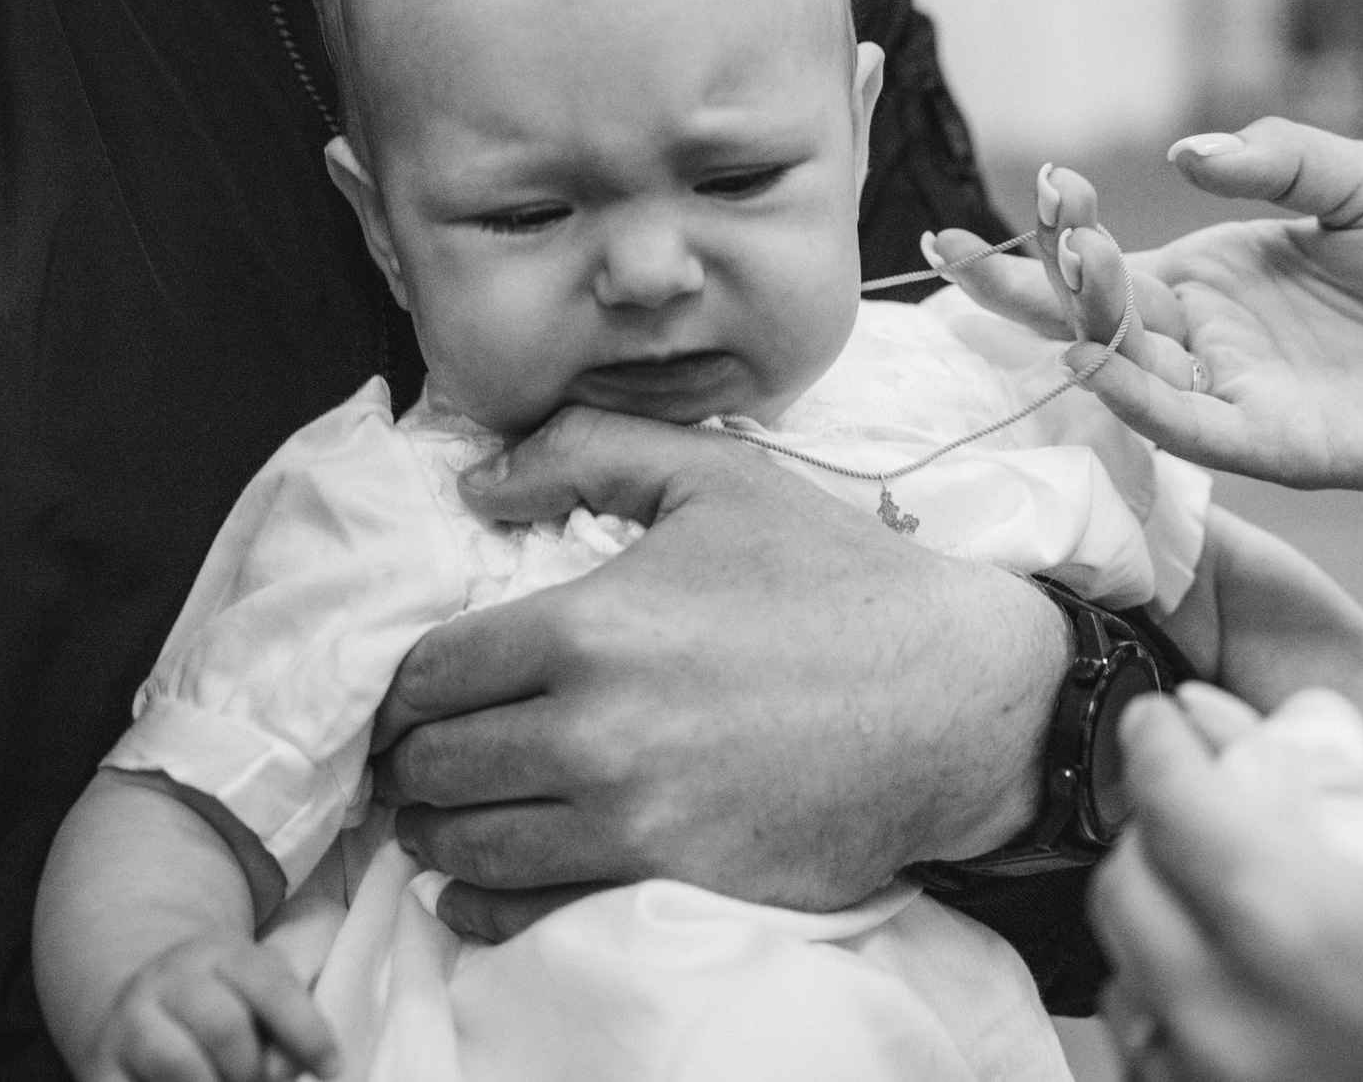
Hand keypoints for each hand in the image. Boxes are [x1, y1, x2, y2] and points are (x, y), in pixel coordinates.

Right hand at [85, 936, 334, 1081]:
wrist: (130, 991)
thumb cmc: (223, 1000)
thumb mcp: (257, 988)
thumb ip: (286, 1020)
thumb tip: (290, 1068)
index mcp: (222, 955)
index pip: (272, 987)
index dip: (308, 1032)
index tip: (334, 1070)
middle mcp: (172, 980)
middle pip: (225, 1027)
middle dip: (253, 1069)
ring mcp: (130, 1023)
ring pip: (178, 1064)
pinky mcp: (99, 1066)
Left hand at [368, 405, 1067, 930]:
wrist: (957, 700)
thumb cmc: (841, 583)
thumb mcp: (719, 478)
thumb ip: (587, 451)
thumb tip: (478, 485)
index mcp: (590, 628)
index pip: (431, 673)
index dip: (405, 682)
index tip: (414, 689)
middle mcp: (593, 734)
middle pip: (435, 763)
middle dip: (411, 756)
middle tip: (419, 750)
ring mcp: (631, 822)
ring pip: (467, 842)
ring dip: (436, 827)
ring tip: (441, 809)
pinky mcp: (669, 883)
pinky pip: (527, 911)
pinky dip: (479, 903)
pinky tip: (472, 884)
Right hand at [953, 120, 1362, 513]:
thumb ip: (1281, 160)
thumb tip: (1183, 155)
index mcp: (1221, 279)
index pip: (1114, 261)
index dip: (1062, 231)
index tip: (1031, 188)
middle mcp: (1211, 342)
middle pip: (1094, 318)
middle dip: (1021, 287)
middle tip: (945, 252)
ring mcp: (1237, 398)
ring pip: (1127, 369)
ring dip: (1073, 325)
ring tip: (1021, 274)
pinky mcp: (1277, 447)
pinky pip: (1192, 428)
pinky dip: (1140, 399)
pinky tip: (1096, 360)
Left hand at [1091, 698, 1362, 1081]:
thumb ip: (1315, 774)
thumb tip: (1210, 717)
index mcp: (1291, 910)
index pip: (1165, 794)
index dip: (1156, 741)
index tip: (1166, 721)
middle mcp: (1235, 1014)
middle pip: (1125, 887)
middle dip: (1157, 828)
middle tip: (1216, 803)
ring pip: (1130, 981)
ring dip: (1165, 923)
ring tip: (1245, 902)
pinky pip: (1159, 1062)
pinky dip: (1181, 1012)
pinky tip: (1254, 988)